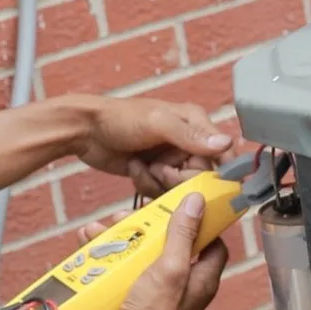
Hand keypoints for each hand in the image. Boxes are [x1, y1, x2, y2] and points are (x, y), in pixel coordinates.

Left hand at [75, 96, 238, 198]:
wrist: (85, 131)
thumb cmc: (120, 118)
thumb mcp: (157, 122)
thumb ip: (190, 135)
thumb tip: (226, 143)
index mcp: (194, 122)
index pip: (220, 155)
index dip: (211, 172)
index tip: (198, 182)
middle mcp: (187, 141)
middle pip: (200, 176)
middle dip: (176, 178)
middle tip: (158, 169)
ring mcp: (170, 158)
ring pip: (179, 187)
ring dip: (157, 181)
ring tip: (141, 165)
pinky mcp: (154, 173)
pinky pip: (161, 191)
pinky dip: (146, 184)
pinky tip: (133, 169)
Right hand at [77, 194, 228, 309]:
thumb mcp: (170, 269)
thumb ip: (183, 235)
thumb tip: (197, 202)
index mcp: (199, 279)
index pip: (212, 244)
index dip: (201, 223)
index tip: (184, 205)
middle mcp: (178, 283)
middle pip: (168, 242)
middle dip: (148, 225)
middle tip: (132, 215)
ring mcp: (151, 288)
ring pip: (138, 251)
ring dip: (119, 236)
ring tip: (103, 228)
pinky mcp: (127, 293)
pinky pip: (117, 265)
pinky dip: (103, 252)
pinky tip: (89, 241)